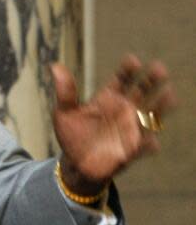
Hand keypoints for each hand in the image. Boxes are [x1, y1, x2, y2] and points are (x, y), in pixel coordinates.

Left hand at [51, 55, 176, 195]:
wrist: (76, 164)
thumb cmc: (71, 135)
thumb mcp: (64, 112)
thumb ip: (65, 91)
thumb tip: (54, 66)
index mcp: (108, 98)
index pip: (122, 79)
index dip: (128, 70)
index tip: (133, 61)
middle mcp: (124, 110)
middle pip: (142, 91)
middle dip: (151, 80)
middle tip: (160, 68)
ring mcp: (130, 129)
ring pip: (150, 114)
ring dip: (161, 105)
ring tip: (169, 94)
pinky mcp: (131, 150)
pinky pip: (144, 146)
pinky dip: (148, 144)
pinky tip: (151, 143)